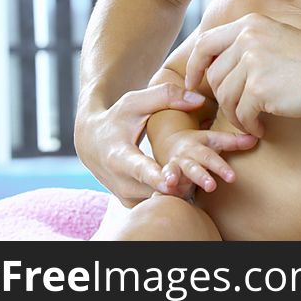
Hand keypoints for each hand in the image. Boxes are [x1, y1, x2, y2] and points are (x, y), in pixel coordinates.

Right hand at [74, 82, 206, 206]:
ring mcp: (127, 197)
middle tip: (210, 181)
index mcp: (119, 157)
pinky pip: (158, 203)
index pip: (138, 170)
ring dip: (182, 190)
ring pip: (161, 199)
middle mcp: (121, 183)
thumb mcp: (136, 103)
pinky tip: (190, 182)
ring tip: (206, 182)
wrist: (91, 143)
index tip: (171, 182)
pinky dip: (175, 194)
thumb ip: (166, 96)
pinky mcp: (133, 204)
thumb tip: (199, 99)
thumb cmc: (116, 119)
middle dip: (182, 183)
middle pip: (156, 189)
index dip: (155, 177)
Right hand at [157, 129, 258, 199]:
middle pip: (195, 164)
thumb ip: (234, 142)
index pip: (212, 156)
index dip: (221, 167)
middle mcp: (187, 154)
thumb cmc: (200, 145)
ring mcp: (175, 164)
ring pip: (176, 170)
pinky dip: (162, 184)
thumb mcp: (215, 141)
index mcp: (200, 145)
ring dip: (174, 176)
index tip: (232, 178)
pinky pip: (161, 179)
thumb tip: (256, 138)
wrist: (172, 144)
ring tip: (173, 183)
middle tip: (211, 186)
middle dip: (202, 175)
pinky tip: (163, 189)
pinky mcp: (166, 175)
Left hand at [185, 14, 300, 135]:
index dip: (194, 65)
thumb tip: (214, 65)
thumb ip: (248, 45)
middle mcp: (248, 37)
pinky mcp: (259, 87)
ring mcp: (253, 61)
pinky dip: (248, 126)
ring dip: (237, 115)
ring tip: (254, 121)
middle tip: (239, 112)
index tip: (194, 83)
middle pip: (214, 75)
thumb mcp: (278, 41)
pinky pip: (241, 114)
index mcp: (251, 23)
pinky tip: (262, 129)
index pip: (206, 43)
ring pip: (226, 97)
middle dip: (223, 98)